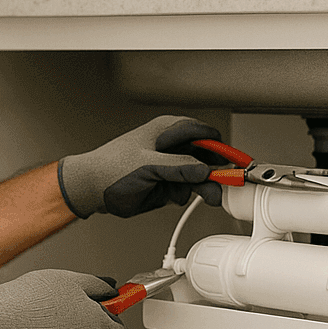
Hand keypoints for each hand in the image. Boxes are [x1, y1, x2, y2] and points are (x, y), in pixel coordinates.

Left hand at [58, 115, 223, 217]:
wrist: (91, 189)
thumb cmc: (110, 168)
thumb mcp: (148, 167)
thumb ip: (179, 168)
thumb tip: (204, 169)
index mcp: (168, 130)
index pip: (205, 135)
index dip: (222, 149)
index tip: (236, 164)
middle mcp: (171, 145)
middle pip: (205, 157)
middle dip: (214, 173)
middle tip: (222, 187)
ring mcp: (168, 165)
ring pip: (197, 175)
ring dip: (201, 187)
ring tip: (207, 198)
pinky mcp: (165, 183)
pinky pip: (185, 188)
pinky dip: (184, 195)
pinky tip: (175, 198)